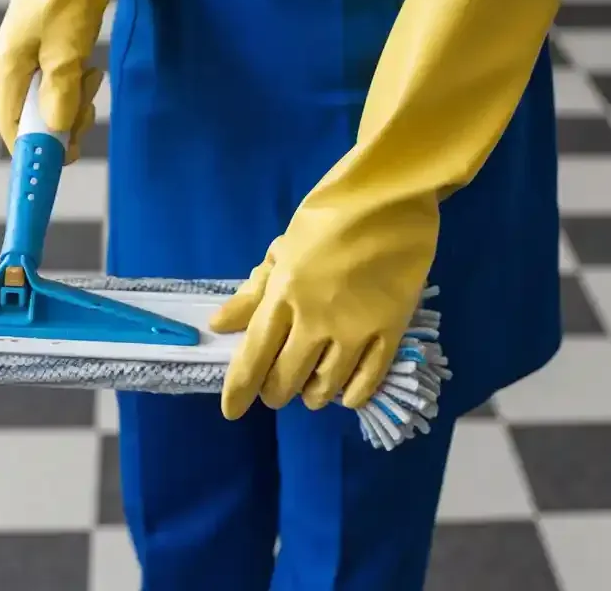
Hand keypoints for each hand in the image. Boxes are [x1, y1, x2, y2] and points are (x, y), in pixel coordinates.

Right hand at [0, 33, 102, 163]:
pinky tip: (87, 69)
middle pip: (32, 119)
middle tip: (90, 103)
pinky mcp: (35, 53)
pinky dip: (73, 86)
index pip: (12, 130)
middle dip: (66, 120)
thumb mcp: (67, 48)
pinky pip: (52, 86)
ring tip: (92, 74)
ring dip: (75, 100)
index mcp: (3, 71)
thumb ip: (60, 92)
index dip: (37, 152)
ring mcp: (17, 61)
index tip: (69, 158)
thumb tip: (54, 130)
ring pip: (46, 103)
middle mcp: (2, 70)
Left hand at [209, 168, 437, 419]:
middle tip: (276, 387)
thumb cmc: (328, 217)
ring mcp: (355, 329)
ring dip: (312, 395)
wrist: (388, 198)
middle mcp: (314, 319)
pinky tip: (344, 393)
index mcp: (282, 295)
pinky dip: (351, 395)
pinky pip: (368, 381)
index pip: (252, 357)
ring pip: (325, 388)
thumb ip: (252, 293)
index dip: (239, 390)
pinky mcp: (390, 331)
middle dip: (275, 391)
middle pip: (286, 380)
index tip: (231, 411)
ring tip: (310, 387)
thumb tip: (220, 325)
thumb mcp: (282, 250)